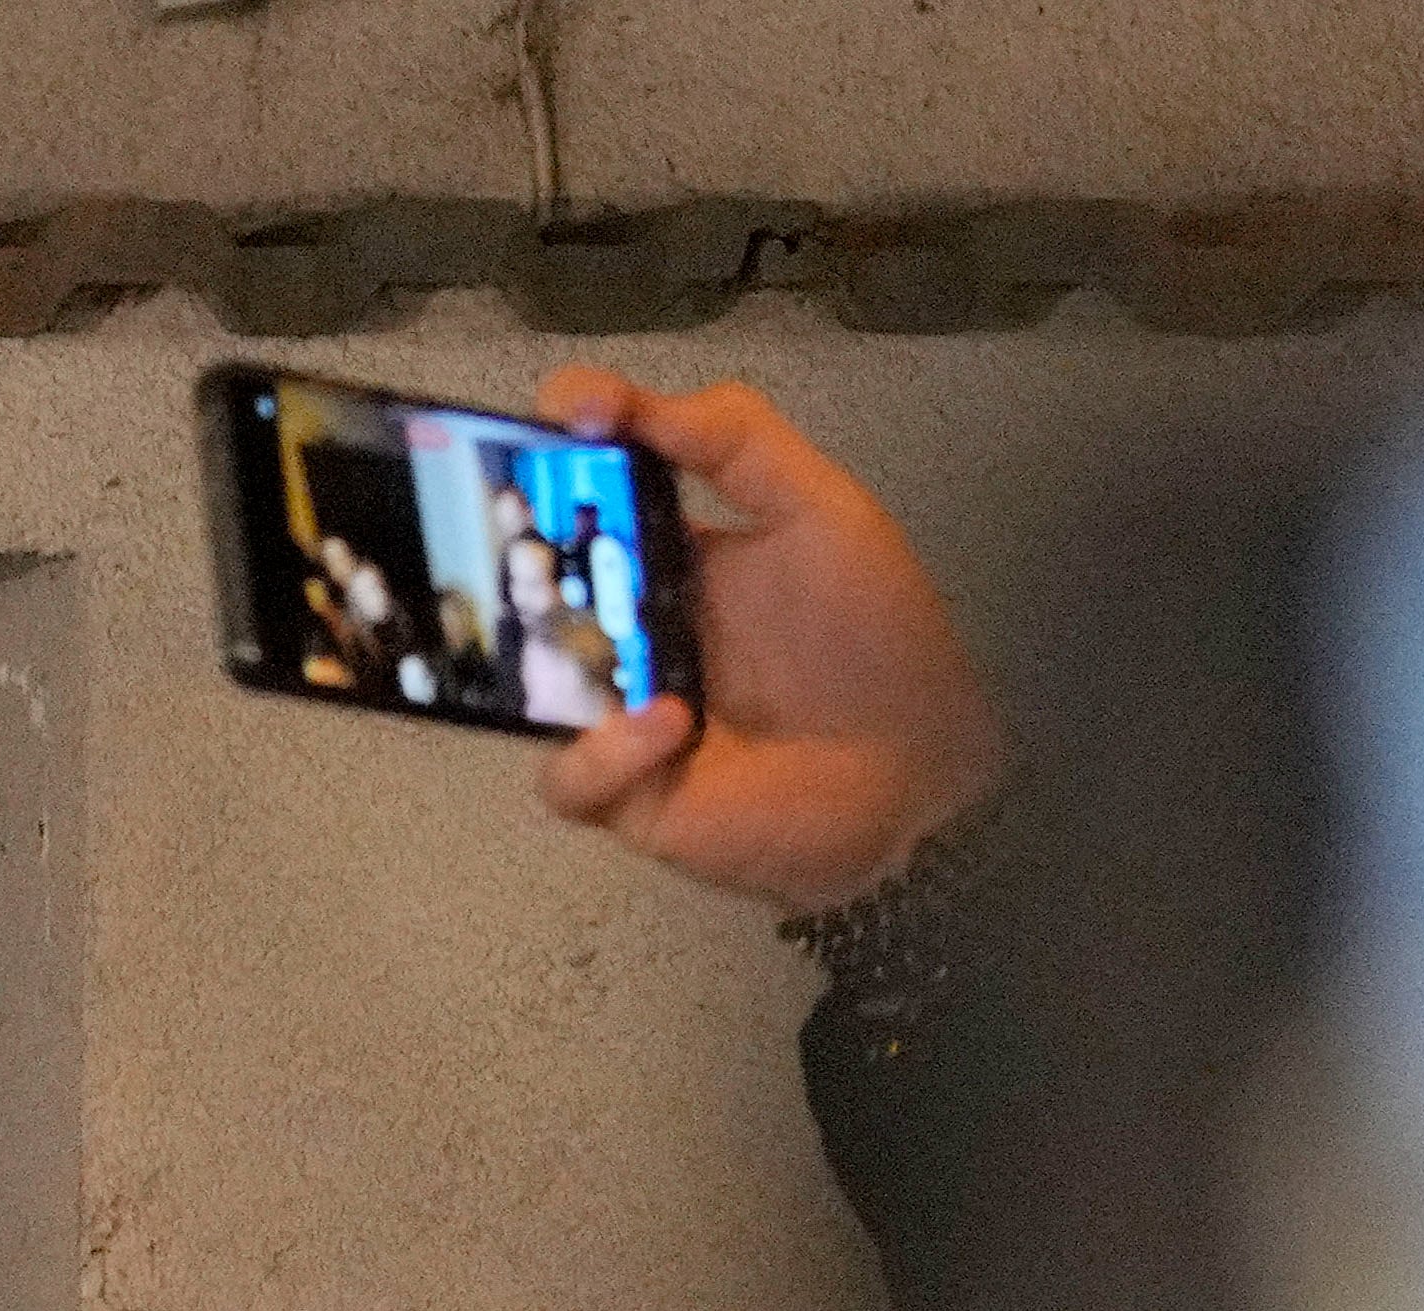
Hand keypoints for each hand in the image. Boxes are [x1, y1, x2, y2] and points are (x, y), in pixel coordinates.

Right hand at [521, 371, 1006, 915]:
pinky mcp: (631, 797)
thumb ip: (732, 438)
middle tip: (503, 533)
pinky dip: (603, 753)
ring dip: (543, 662)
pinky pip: (569, 779)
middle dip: (502, 561)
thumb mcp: (817, 505)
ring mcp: (621, 717)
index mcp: (670, 561)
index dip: (549, 461)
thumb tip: (601, 400)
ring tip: (585, 636)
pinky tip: (670, 723)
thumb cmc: (875, 633)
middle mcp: (631, 635)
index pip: (581, 505)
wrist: (920, 766)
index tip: (550, 420)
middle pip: (530, 595)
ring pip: (527, 692)